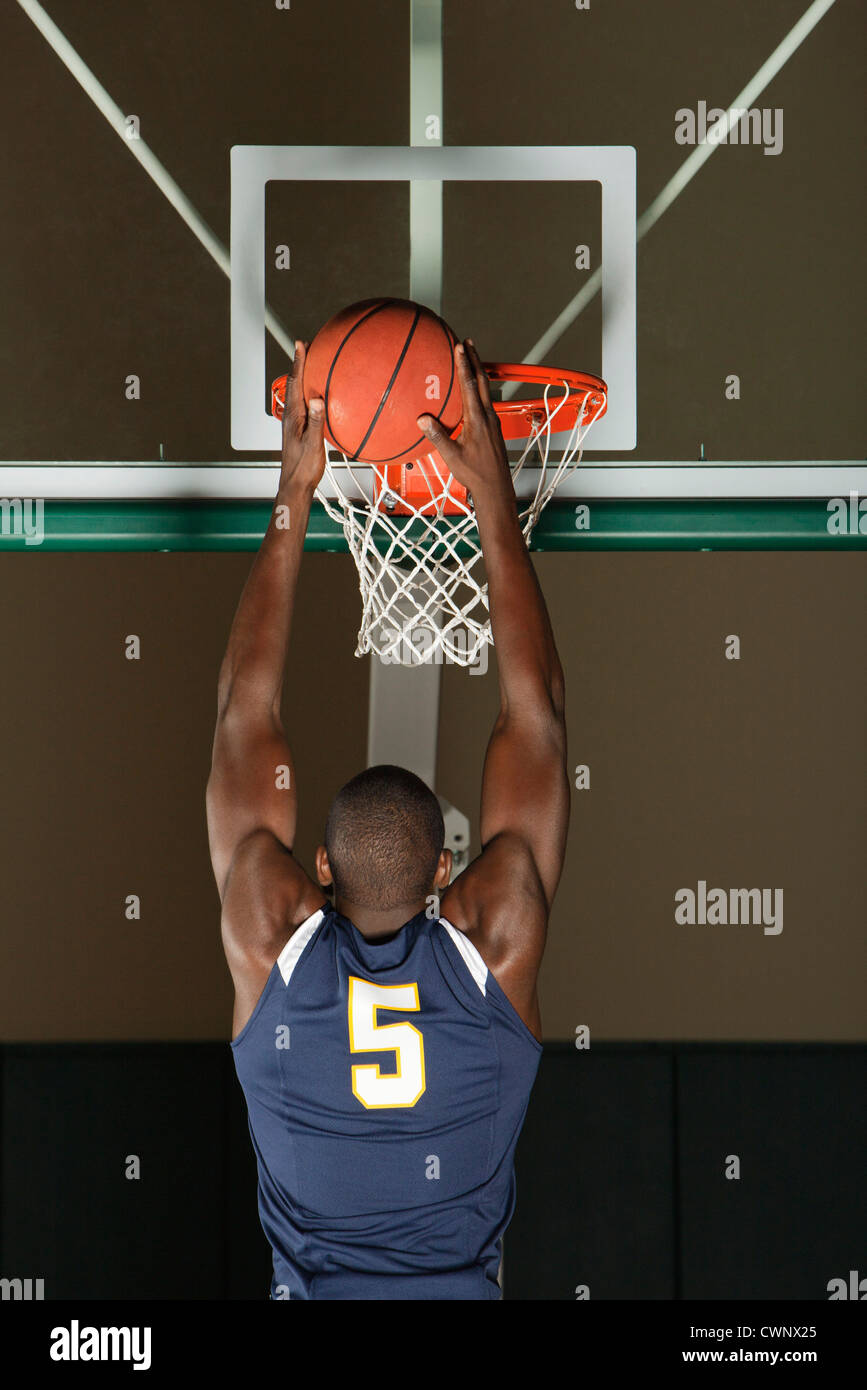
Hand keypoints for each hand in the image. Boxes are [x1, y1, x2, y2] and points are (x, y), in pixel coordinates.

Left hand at [280, 341, 325, 491]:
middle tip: (306, 347)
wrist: (295, 485)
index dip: (298, 362)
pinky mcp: (298, 429)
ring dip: (304, 377)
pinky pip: (304, 404)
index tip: (301, 344)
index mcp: (293, 416)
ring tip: (312, 364)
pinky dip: (309, 392)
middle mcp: (291, 416)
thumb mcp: (313, 444)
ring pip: (298, 393)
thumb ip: (316, 421)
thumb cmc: (303, 468)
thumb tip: (317, 399)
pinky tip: (318, 396)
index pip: (295, 383)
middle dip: (300, 363)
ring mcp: (294, 422)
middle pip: (294, 383)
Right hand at [416, 341, 509, 495]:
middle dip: (475, 360)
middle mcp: (488, 417)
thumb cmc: (475, 474)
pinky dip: (479, 388)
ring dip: (478, 372)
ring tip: (472, 359)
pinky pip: (486, 401)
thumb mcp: (452, 456)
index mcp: (477, 420)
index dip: (464, 364)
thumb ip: (438, 436)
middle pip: (482, 380)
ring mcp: (493, 421)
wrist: (495, 488)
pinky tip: (474, 390)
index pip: (469, 385)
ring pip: (486, 389)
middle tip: (468, 343)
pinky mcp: (494, 428)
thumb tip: (423, 420)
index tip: (460, 347)